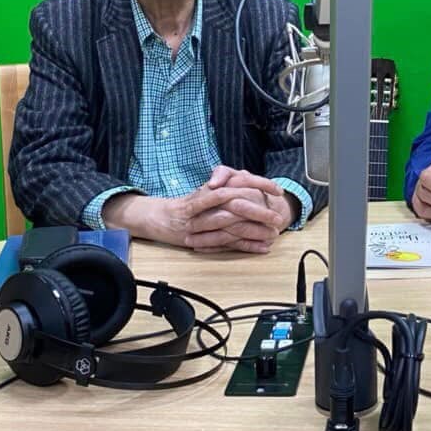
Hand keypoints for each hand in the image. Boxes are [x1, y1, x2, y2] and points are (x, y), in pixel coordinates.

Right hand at [101, 178, 287, 253]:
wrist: (152, 217)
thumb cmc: (180, 206)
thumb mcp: (201, 192)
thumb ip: (220, 188)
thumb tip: (243, 183)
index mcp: (209, 189)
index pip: (239, 183)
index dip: (260, 185)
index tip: (277, 190)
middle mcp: (204, 204)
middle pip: (238, 205)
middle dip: (261, 212)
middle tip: (279, 216)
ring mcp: (200, 221)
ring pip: (232, 225)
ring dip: (255, 230)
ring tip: (273, 233)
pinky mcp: (196, 238)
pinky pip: (224, 242)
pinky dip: (245, 245)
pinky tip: (260, 247)